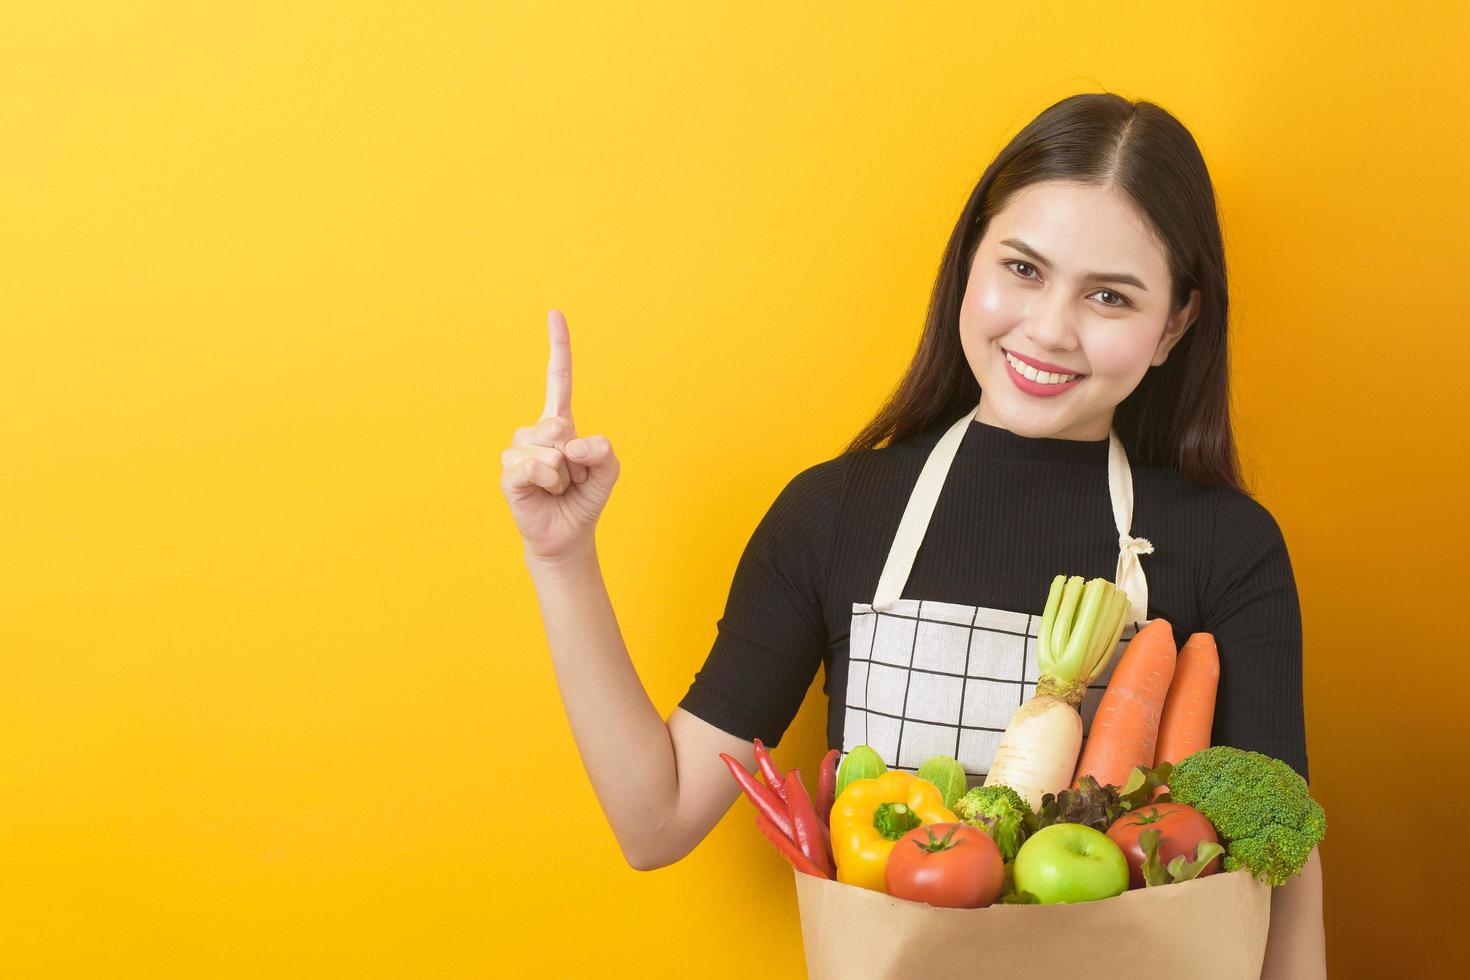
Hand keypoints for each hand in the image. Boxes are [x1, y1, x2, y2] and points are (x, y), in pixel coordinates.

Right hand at [500, 309, 619, 562]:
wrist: (567, 534)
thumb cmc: (585, 498)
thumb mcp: (610, 471)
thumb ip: (603, 450)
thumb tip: (570, 445)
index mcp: (560, 422)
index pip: (558, 378)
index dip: (558, 346)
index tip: (554, 313)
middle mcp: (535, 430)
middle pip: (562, 424)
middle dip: (577, 458)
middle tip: (571, 477)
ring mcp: (518, 450)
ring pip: (551, 449)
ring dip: (564, 475)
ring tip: (558, 487)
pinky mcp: (509, 473)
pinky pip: (537, 467)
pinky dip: (549, 483)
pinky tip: (544, 493)